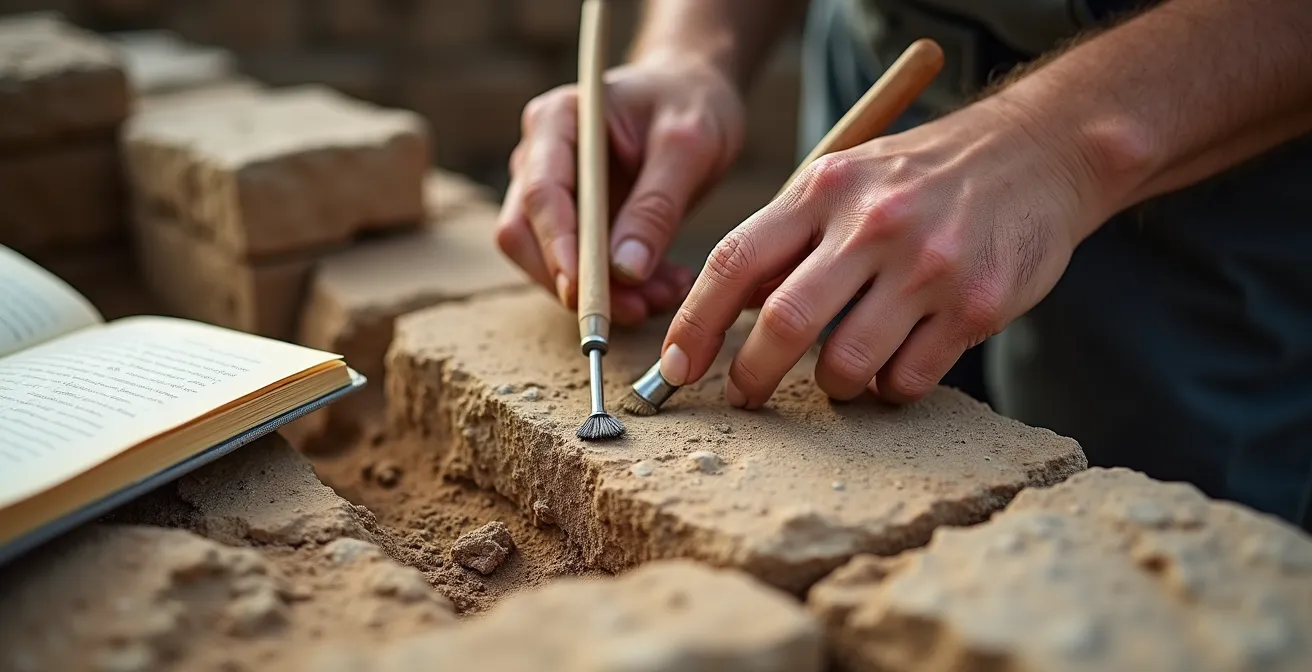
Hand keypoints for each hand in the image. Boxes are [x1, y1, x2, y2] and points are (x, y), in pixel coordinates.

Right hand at [497, 56, 745, 325]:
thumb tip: (624, 272)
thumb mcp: (689, 146)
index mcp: (558, 120)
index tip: (583, 292)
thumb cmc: (692, 103)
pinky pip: (580, 270)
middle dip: (576, 283)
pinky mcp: (571, 223)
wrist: (694, 97)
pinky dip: (620, 290)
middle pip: (525, 235)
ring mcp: (551, 192)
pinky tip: (664, 286)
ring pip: (549, 262)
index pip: (541, 192)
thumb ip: (656, 205)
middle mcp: (540, 157)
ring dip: (604, 294)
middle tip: (636, 310)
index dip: (557, 247)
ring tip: (667, 295)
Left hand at [660, 98, 1107, 406]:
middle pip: (784, 322)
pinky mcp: (976, 305)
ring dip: (831, 385)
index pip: (735, 261)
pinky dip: (888, 389)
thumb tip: (728, 312)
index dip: (694, 323)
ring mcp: (927, 266)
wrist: (1038, 153)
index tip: (675, 369)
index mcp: (825, 189)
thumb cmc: (921, 176)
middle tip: (743, 396)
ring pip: (847, 364)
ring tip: (839, 373)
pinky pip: (908, 380)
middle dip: (750, 375)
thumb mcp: (846, 178)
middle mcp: (872, 225)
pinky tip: (895, 366)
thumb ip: (790, 237)